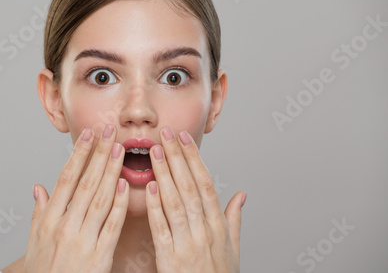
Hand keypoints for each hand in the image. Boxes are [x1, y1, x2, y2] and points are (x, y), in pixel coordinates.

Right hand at [24, 124, 128, 272]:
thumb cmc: (44, 270)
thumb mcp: (34, 241)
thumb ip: (38, 212)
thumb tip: (38, 188)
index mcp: (48, 220)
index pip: (66, 179)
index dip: (78, 155)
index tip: (87, 135)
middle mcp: (65, 226)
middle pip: (85, 183)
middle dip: (98, 155)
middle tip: (108, 131)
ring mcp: (83, 240)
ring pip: (100, 199)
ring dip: (111, 171)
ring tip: (120, 149)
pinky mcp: (100, 256)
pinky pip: (112, 225)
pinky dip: (119, 204)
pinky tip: (125, 185)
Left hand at [145, 127, 245, 272]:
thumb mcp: (234, 248)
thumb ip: (234, 219)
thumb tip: (241, 195)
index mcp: (218, 224)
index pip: (205, 183)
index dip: (193, 158)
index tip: (183, 138)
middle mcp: (205, 230)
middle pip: (189, 186)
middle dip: (176, 157)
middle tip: (165, 134)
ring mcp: (187, 243)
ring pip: (175, 202)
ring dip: (164, 174)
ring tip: (154, 152)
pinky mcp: (170, 258)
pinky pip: (162, 228)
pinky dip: (156, 207)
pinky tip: (149, 187)